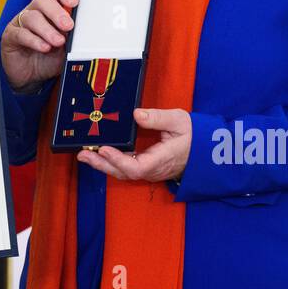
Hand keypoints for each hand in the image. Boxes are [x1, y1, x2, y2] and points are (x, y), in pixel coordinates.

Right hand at [0, 0, 77, 92]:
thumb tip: (89, 32)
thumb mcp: (67, 46)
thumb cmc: (50, 57)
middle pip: (42, 0)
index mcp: (50, 8)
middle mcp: (35, 11)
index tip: (74, 2)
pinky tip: (44, 47)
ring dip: (47, 30)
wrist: (32, 77)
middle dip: (57, 12)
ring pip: (32, 17)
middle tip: (68, 26)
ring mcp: (21, 23)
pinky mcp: (11, 37)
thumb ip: (75, 36)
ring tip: (58, 42)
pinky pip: (21, 34)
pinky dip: (34, 40)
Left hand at [76, 108, 192, 182]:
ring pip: (123, 173)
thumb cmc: (193, 135)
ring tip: (84, 154)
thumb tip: (136, 115)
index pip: (138, 167)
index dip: (119, 160)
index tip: (104, 149)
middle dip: (102, 164)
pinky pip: (125, 169)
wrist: (204, 150)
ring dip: (103, 164)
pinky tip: (97, 154)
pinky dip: (110, 162)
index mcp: (163, 159)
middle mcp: (153, 169)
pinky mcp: (145, 168)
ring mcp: (149, 171)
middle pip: (124, 173)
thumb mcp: (179, 120)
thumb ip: (158, 118)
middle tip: (83, 153)